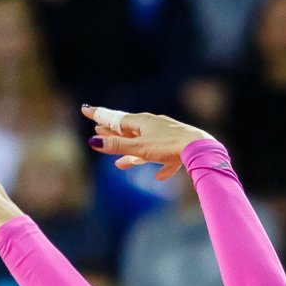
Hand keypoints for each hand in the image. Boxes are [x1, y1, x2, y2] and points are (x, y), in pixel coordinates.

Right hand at [84, 106, 211, 181]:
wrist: (200, 147)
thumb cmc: (168, 145)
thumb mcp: (138, 148)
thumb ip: (117, 146)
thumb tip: (92, 142)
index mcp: (140, 121)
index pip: (114, 118)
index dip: (99, 115)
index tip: (85, 109)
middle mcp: (152, 125)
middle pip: (128, 130)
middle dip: (113, 134)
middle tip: (99, 132)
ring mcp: (166, 134)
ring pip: (144, 145)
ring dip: (132, 154)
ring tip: (121, 164)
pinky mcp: (178, 147)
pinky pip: (165, 157)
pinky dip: (159, 165)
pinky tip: (159, 176)